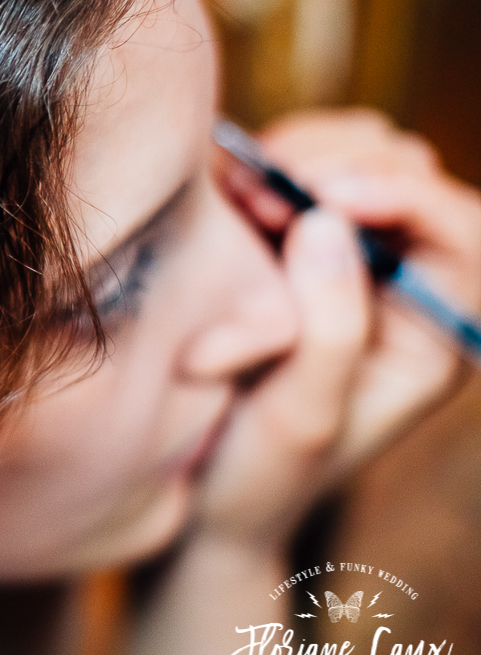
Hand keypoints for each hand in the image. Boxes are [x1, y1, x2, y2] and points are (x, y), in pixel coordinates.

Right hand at [251, 110, 479, 479]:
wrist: (200, 498)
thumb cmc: (259, 475)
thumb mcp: (301, 417)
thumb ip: (331, 326)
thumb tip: (329, 218)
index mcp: (435, 330)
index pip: (454, 232)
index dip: (397, 195)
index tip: (322, 193)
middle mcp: (403, 284)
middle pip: (411, 177)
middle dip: (341, 166)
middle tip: (264, 192)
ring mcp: (346, 256)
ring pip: (362, 156)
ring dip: (304, 155)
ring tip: (243, 190)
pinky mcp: (290, 240)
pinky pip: (303, 165)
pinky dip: (268, 159)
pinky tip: (231, 185)